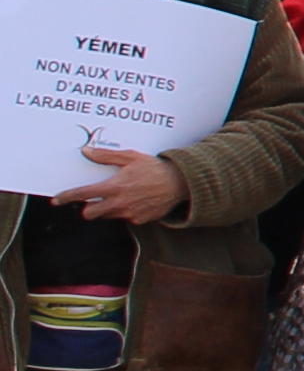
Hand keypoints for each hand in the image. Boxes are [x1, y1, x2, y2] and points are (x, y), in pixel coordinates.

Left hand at [55, 142, 187, 223]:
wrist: (180, 183)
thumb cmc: (154, 168)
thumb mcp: (130, 157)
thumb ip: (106, 156)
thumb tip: (86, 151)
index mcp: (114, 187)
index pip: (83, 195)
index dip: (67, 197)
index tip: (56, 200)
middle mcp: (119, 203)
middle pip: (90, 213)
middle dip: (89, 208)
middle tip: (94, 200)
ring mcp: (129, 213)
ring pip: (108, 215)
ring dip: (108, 208)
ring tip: (122, 196)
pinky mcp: (139, 219)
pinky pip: (126, 218)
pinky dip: (127, 211)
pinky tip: (137, 200)